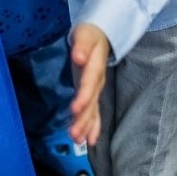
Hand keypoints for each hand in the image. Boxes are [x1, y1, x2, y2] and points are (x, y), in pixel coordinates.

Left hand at [68, 23, 110, 145]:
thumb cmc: (90, 35)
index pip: (90, 83)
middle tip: (75, 134)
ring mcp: (96, 89)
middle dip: (84, 119)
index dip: (84, 96)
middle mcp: (98, 81)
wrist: (101, 35)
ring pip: (93, 110)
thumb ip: (82, 46)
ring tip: (78, 140)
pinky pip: (95, 113)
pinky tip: (88, 140)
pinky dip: (92, 127)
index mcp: (95, 66)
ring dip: (86, 126)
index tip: (75, 109)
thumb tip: (79, 57)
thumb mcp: (85, 35)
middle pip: (92, 102)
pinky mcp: (93, 94)